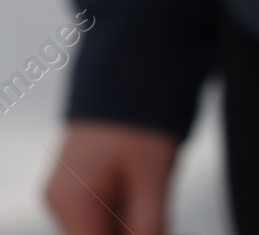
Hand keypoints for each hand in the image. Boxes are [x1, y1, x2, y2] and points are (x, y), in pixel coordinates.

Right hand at [45, 120, 177, 234]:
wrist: (131, 70)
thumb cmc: (139, 115)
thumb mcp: (153, 175)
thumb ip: (149, 225)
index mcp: (71, 202)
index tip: (159, 229)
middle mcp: (63, 202)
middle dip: (135, 232)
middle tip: (165, 216)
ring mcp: (71, 192)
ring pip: (106, 228)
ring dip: (134, 224)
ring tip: (158, 197)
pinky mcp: (84, 184)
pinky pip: (107, 212)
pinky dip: (132, 211)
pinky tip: (152, 195)